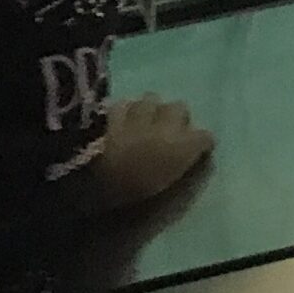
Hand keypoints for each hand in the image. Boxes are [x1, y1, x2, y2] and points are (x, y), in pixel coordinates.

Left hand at [76, 95, 212, 213]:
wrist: (87, 173)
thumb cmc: (127, 191)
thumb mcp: (159, 192)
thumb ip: (175, 171)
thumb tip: (184, 160)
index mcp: (184, 147)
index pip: (205, 138)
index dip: (199, 145)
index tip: (194, 153)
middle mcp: (168, 124)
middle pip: (180, 109)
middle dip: (174, 117)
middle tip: (163, 131)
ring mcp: (139, 112)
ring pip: (151, 99)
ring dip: (148, 109)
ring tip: (139, 121)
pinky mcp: (112, 110)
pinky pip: (122, 105)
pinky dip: (121, 112)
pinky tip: (116, 120)